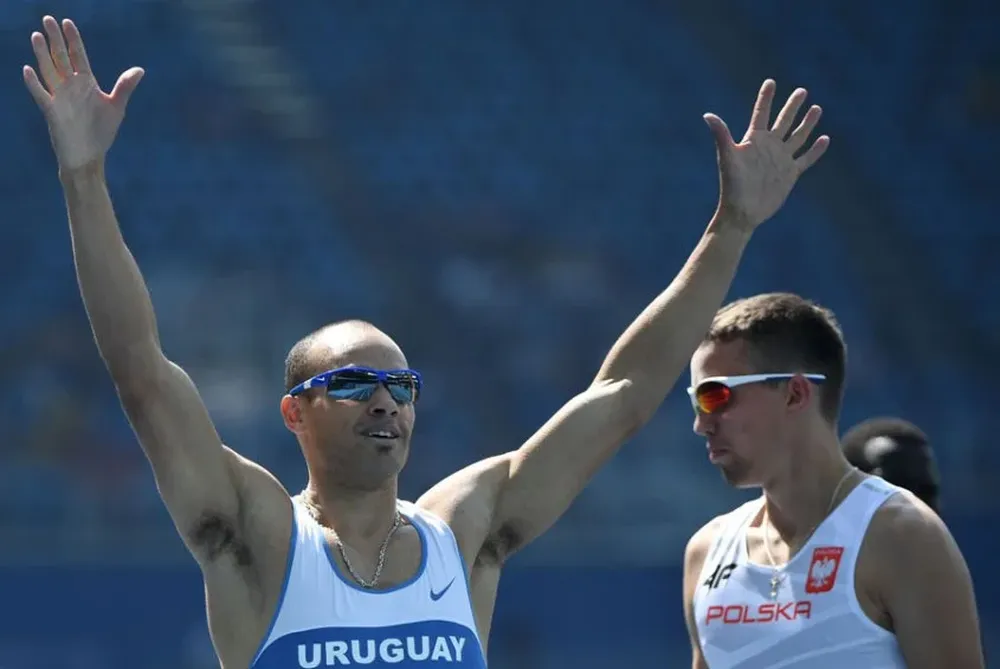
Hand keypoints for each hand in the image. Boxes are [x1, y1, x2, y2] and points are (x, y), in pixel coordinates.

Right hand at [23, 16, 143, 171]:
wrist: (89, 156)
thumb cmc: (101, 132)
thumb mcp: (116, 107)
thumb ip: (124, 87)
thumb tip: (140, 69)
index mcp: (86, 83)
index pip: (78, 56)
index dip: (73, 39)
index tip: (67, 22)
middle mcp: (71, 87)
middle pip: (61, 58)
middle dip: (55, 39)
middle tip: (47, 19)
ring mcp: (60, 98)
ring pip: (49, 72)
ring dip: (42, 55)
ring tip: (37, 36)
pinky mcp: (52, 112)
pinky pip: (41, 95)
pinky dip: (34, 84)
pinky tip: (28, 70)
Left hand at [704, 79, 829, 230]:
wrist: (742, 212)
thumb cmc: (732, 185)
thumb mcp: (728, 157)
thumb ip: (721, 135)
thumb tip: (707, 115)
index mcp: (753, 140)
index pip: (761, 113)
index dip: (766, 98)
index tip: (770, 82)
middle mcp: (768, 147)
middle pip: (783, 121)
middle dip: (792, 106)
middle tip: (802, 91)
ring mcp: (780, 159)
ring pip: (797, 137)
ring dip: (807, 124)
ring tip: (816, 108)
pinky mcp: (790, 174)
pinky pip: (806, 158)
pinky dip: (816, 150)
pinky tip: (825, 139)